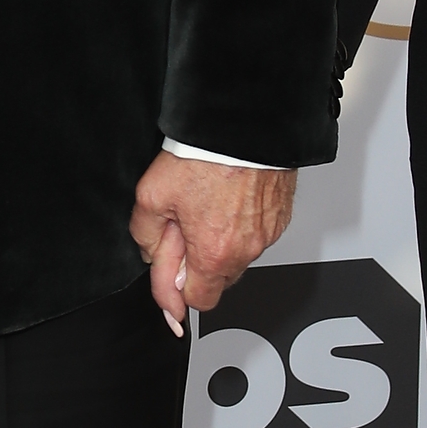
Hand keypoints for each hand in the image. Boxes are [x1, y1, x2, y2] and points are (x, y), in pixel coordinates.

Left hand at [129, 154, 295, 335]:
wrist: (245, 125)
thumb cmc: (204, 156)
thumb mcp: (151, 197)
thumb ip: (146, 238)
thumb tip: (152, 259)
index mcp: (214, 254)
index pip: (199, 301)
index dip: (178, 291)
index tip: (170, 278)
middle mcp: (246, 250)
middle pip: (218, 280)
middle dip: (199, 264)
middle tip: (184, 230)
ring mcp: (267, 234)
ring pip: (238, 257)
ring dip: (221, 244)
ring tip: (208, 207)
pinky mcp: (280, 217)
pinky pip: (256, 236)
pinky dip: (241, 227)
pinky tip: (228, 200)